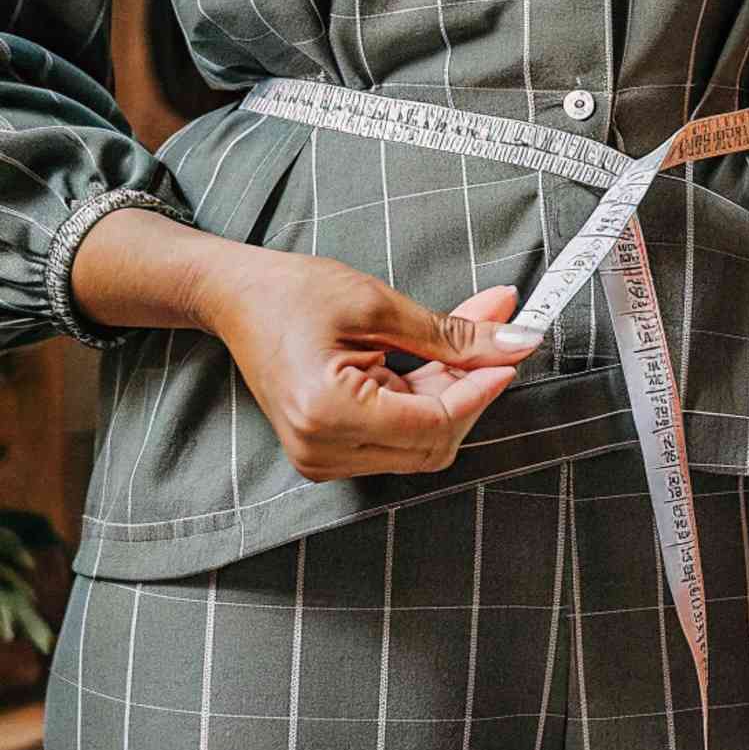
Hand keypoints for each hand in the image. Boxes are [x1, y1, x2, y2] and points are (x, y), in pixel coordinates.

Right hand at [200, 250, 542, 481]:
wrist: (233, 297)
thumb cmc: (291, 292)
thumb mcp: (376, 303)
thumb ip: (451, 334)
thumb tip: (514, 343)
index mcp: (326, 413)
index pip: (433, 424)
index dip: (480, 391)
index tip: (511, 355)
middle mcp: (321, 449)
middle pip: (434, 441)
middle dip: (471, 390)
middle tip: (497, 339)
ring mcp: (323, 457)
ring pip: (423, 442)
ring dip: (454, 395)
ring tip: (468, 339)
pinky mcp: (331, 451)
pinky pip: (401, 436)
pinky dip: (429, 399)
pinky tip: (441, 361)